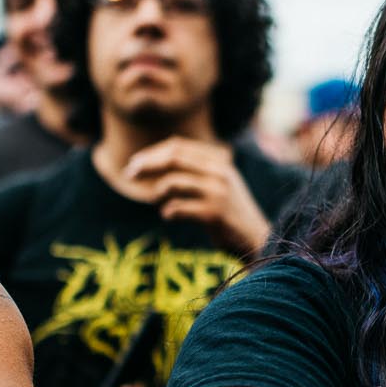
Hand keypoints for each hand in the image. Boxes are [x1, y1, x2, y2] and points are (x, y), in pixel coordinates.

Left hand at [123, 139, 269, 257]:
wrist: (257, 240)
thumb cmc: (230, 214)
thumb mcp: (218, 184)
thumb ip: (195, 170)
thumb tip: (154, 161)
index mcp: (219, 160)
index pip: (178, 146)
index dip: (152, 153)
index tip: (135, 164)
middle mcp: (220, 171)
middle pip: (173, 158)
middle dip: (146, 164)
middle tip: (128, 175)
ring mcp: (218, 191)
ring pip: (172, 182)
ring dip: (156, 193)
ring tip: (157, 203)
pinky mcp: (214, 213)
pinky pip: (177, 208)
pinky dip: (167, 212)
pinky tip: (169, 217)